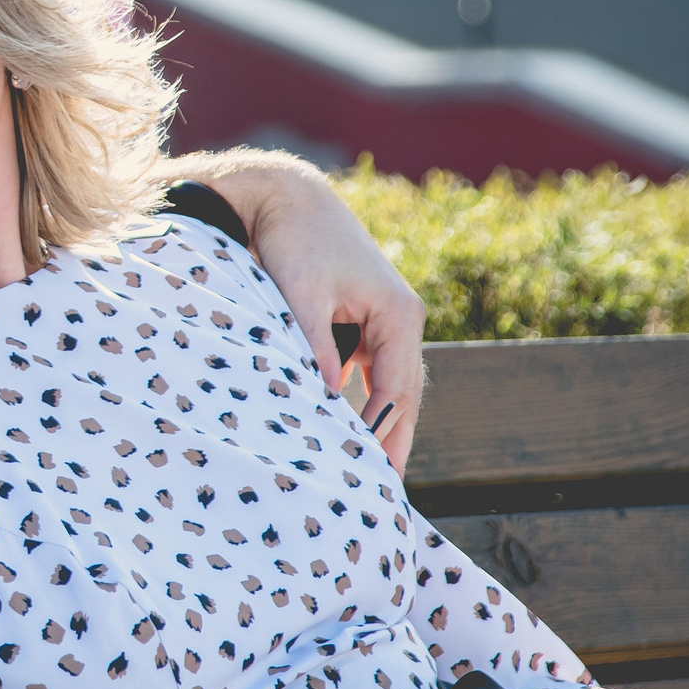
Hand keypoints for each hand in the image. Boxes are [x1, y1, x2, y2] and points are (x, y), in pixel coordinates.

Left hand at [177, 150, 428, 471]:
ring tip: (371, 471)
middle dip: (394, 440)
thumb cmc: (293, 241)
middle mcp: (401, 318)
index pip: (396, 391)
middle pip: (403, 393)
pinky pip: (369, 369)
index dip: (385, 435)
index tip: (374, 476)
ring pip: (388, 383)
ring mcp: (383, 318)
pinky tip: (347, 426)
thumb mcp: (299, 293)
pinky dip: (362, 399)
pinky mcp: (360, 317)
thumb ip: (314, 345)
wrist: (285, 197)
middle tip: (384, 491)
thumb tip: (326, 398)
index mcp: (398, 314)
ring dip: (381, 423)